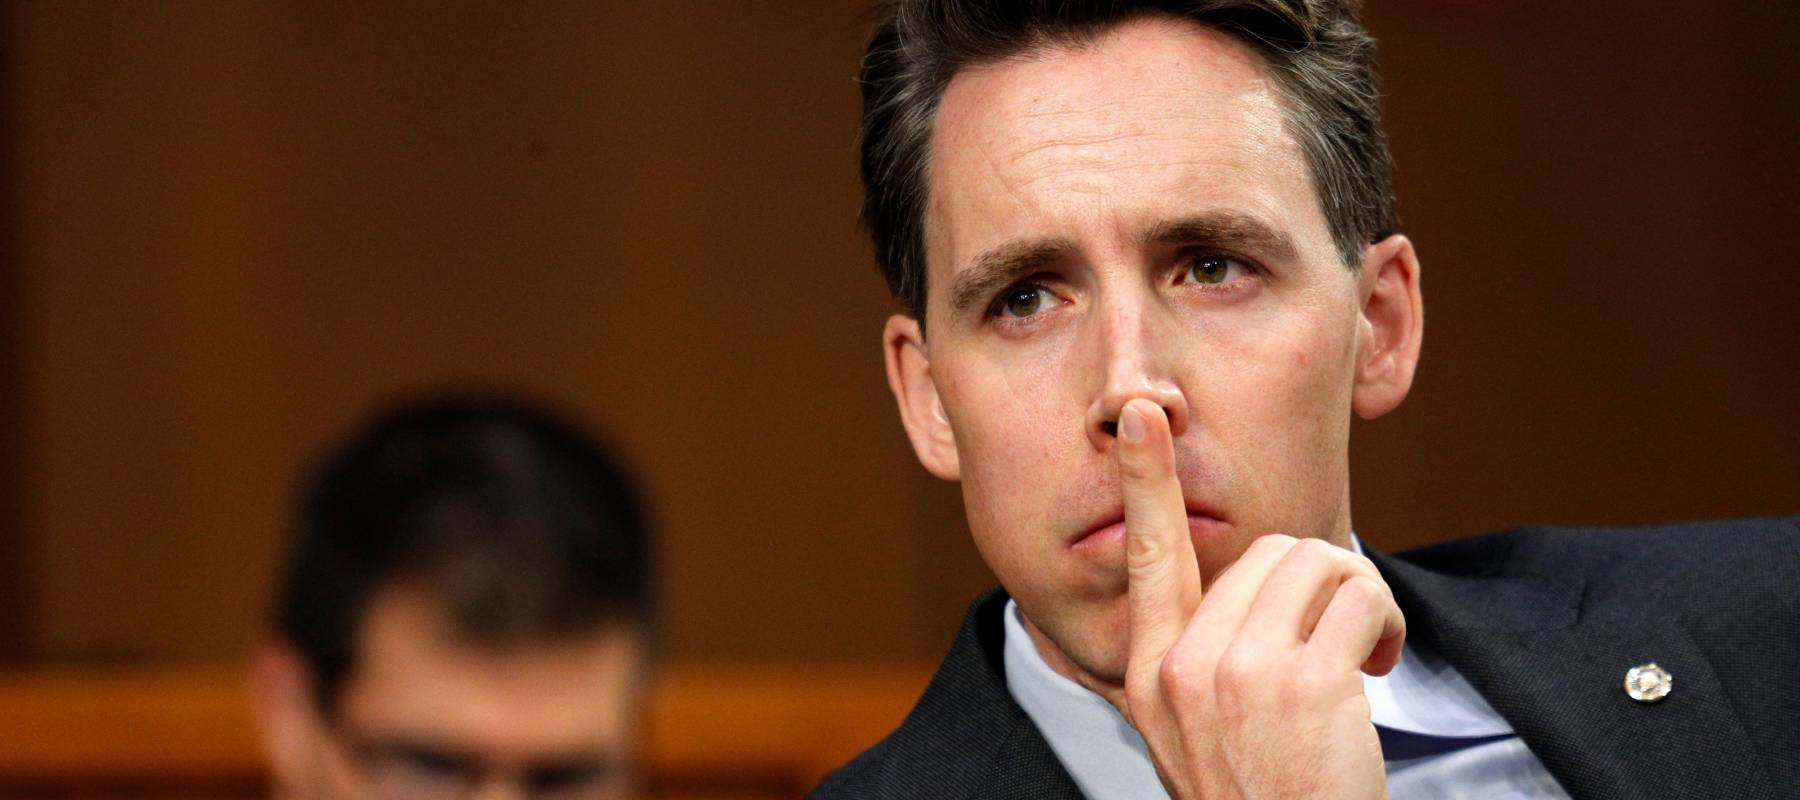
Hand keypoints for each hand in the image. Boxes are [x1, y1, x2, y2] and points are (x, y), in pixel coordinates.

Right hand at [1107, 399, 1404, 798]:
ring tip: (1361, 655)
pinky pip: (1361, 599)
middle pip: (1265, 552)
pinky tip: (1378, 668)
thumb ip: (1197, 659)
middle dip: (1319, 583)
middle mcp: (1185, 666)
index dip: (1145, 480)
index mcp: (1152, 673)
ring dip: (1357, 597)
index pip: (1146, 557)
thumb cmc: (1260, 795)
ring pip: (1316, 563)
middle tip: (1339, 640)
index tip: (1141, 416)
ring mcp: (1240, 672)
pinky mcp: (1304, 682)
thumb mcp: (1192, 730)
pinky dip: (1388, 624)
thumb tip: (1244, 586)